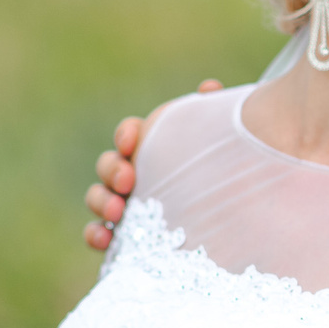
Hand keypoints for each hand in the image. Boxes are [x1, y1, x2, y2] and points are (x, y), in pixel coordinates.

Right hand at [84, 80, 220, 250]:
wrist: (232, 219)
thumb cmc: (224, 174)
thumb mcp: (224, 145)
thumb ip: (215, 116)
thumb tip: (210, 88)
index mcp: (152, 149)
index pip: (129, 133)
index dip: (126, 135)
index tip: (131, 142)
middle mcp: (133, 175)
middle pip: (108, 165)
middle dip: (112, 170)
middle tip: (127, 181)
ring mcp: (126, 205)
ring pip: (97, 198)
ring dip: (101, 201)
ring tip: (116, 211)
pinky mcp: (125, 236)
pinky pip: (99, 233)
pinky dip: (96, 234)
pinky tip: (106, 240)